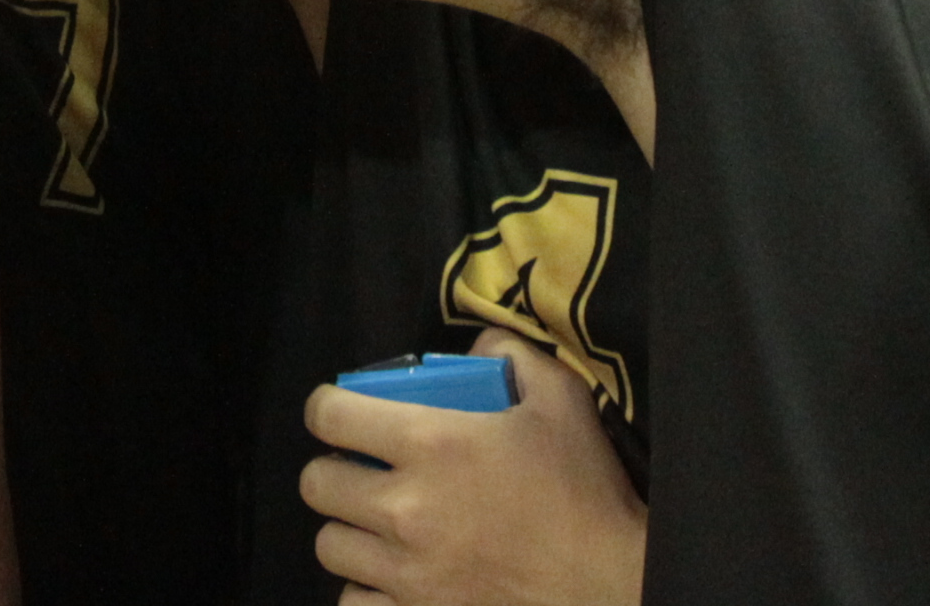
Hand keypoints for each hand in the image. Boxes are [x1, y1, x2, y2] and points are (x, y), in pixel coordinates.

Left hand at [296, 334, 646, 605]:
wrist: (612, 586)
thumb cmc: (584, 490)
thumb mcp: (560, 400)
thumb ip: (510, 356)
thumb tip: (473, 349)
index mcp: (430, 442)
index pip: (329, 414)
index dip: (329, 408)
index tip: (344, 415)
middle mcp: (403, 507)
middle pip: (317, 483)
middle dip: (336, 470)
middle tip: (366, 471)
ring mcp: (405, 572)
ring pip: (330, 546)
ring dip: (350, 530)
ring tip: (380, 527)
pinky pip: (353, 603)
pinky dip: (366, 589)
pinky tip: (394, 577)